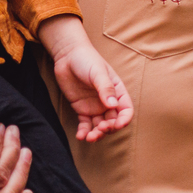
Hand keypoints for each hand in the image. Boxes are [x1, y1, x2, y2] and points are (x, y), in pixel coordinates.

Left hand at [39, 15, 133, 141]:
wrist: (67, 55)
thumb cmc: (86, 59)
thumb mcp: (98, 72)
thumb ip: (105, 88)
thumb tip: (113, 105)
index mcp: (117, 91)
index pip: (126, 109)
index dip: (124, 119)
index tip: (117, 125)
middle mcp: (108, 101)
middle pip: (113, 121)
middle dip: (109, 128)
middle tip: (100, 128)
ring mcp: (95, 106)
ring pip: (100, 126)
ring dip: (97, 134)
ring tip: (89, 137)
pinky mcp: (82, 109)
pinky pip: (85, 124)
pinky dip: (84, 132)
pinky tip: (81, 136)